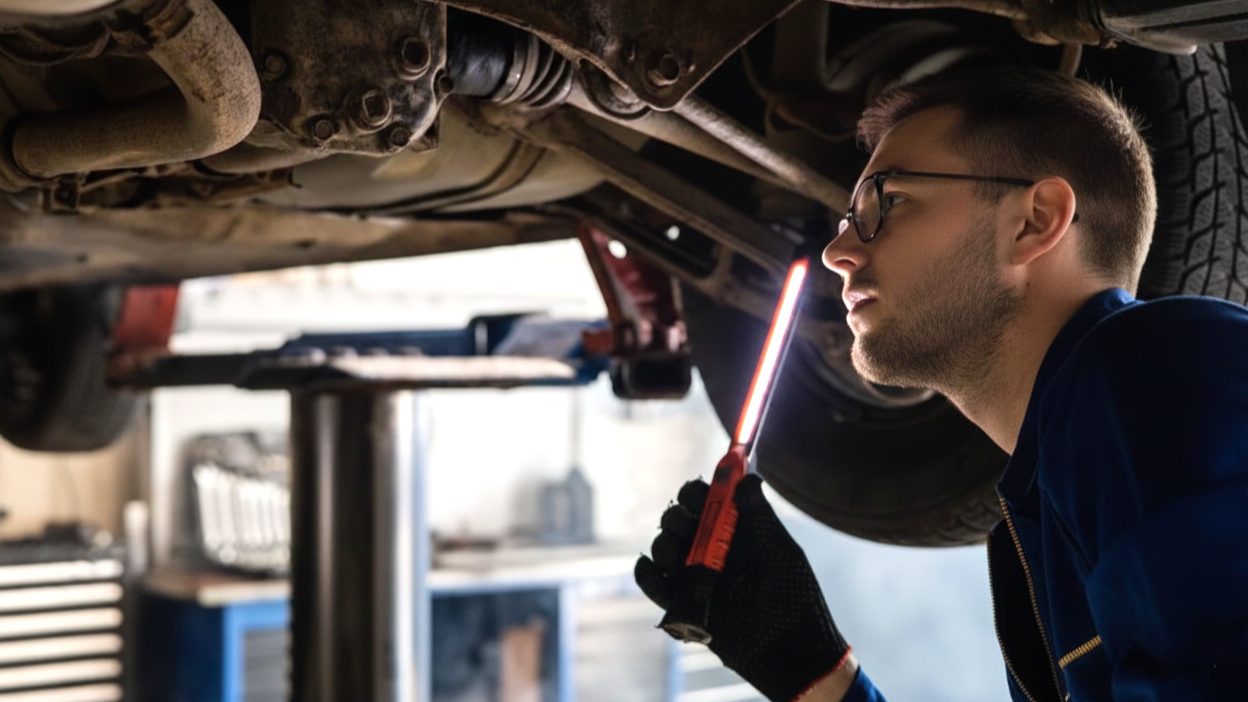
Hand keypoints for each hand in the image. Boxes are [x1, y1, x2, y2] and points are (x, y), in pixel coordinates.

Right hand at [635, 474, 851, 701]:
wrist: (789, 645)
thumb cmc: (792, 593)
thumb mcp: (778, 547)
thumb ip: (758, 513)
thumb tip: (747, 477)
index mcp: (731, 530)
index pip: (702, 499)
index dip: (695, 492)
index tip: (700, 495)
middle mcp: (708, 549)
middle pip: (676, 520)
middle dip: (676, 516)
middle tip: (690, 524)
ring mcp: (693, 576)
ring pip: (661, 547)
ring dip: (663, 543)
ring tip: (677, 556)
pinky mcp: (681, 604)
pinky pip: (651, 582)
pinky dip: (646, 572)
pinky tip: (657, 568)